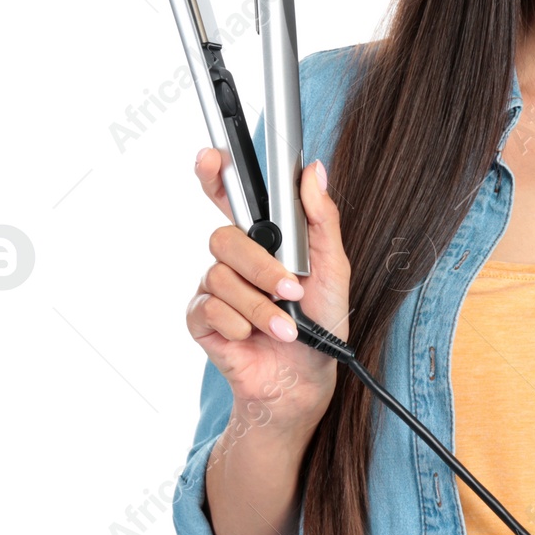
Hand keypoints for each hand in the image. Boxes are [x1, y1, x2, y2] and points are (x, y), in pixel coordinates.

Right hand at [184, 148, 351, 430]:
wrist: (306, 379)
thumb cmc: (322, 321)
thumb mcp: (333, 268)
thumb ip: (321, 219)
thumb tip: (313, 171)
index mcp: (264, 238)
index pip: (230, 196)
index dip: (215, 172)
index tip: (213, 155)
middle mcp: (234, 258)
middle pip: (224, 236)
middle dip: (260, 267)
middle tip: (291, 291)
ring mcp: (214, 288)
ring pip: (218, 275)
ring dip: (260, 307)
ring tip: (286, 328)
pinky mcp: (201, 320)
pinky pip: (208, 308)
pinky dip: (241, 325)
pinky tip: (254, 338)